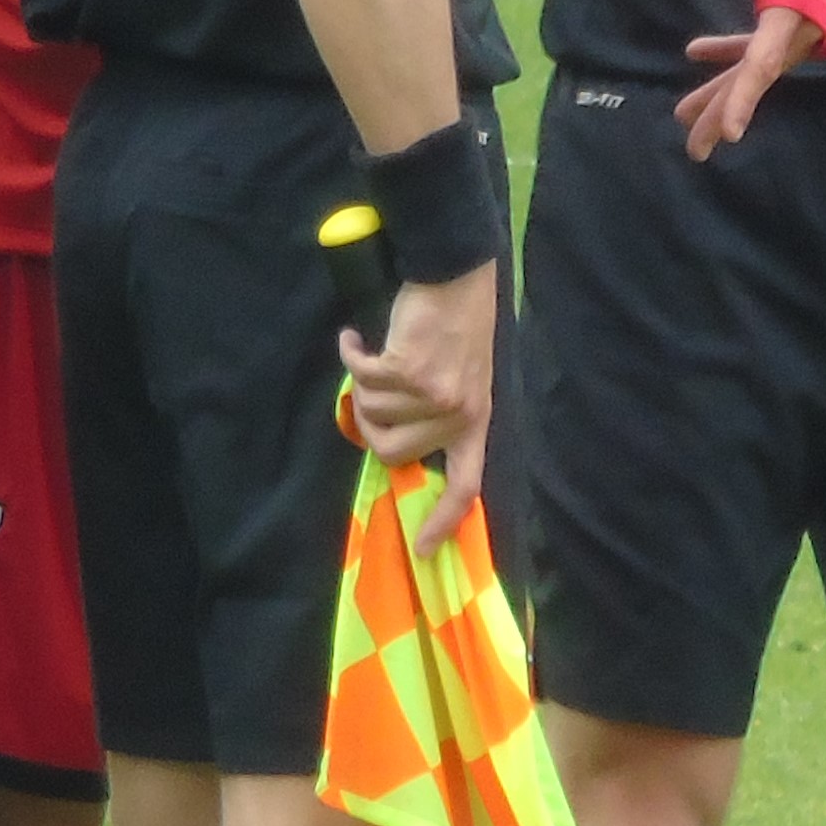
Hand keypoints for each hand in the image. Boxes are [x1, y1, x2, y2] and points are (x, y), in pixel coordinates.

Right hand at [345, 261, 495, 554]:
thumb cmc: (457, 326)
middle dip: (367, 422)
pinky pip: (360, 377)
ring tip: (370, 355)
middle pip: (391, 449)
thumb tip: (391, 444)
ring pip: (371, 410)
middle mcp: (458, 413)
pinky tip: (353, 339)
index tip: (422, 549)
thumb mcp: (463, 378)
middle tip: (366, 393)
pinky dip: (350, 354)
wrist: (457, 276)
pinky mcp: (409, 369)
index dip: (443, 520)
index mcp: (475, 421)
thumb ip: (438, 414)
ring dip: (360, 382)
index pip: (465, 485)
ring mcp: (434, 393)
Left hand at [672, 0, 818, 157]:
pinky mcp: (795, 17)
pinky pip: (760, 46)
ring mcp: (801, 25)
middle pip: (756, 78)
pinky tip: (698, 53)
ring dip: (722, 89)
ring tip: (684, 116)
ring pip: (756, 67)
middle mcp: (801, 26)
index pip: (764, 62)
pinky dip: (730, 53)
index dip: (744, 98)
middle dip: (723, 112)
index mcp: (793, 7)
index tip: (728, 133)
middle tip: (694, 151)